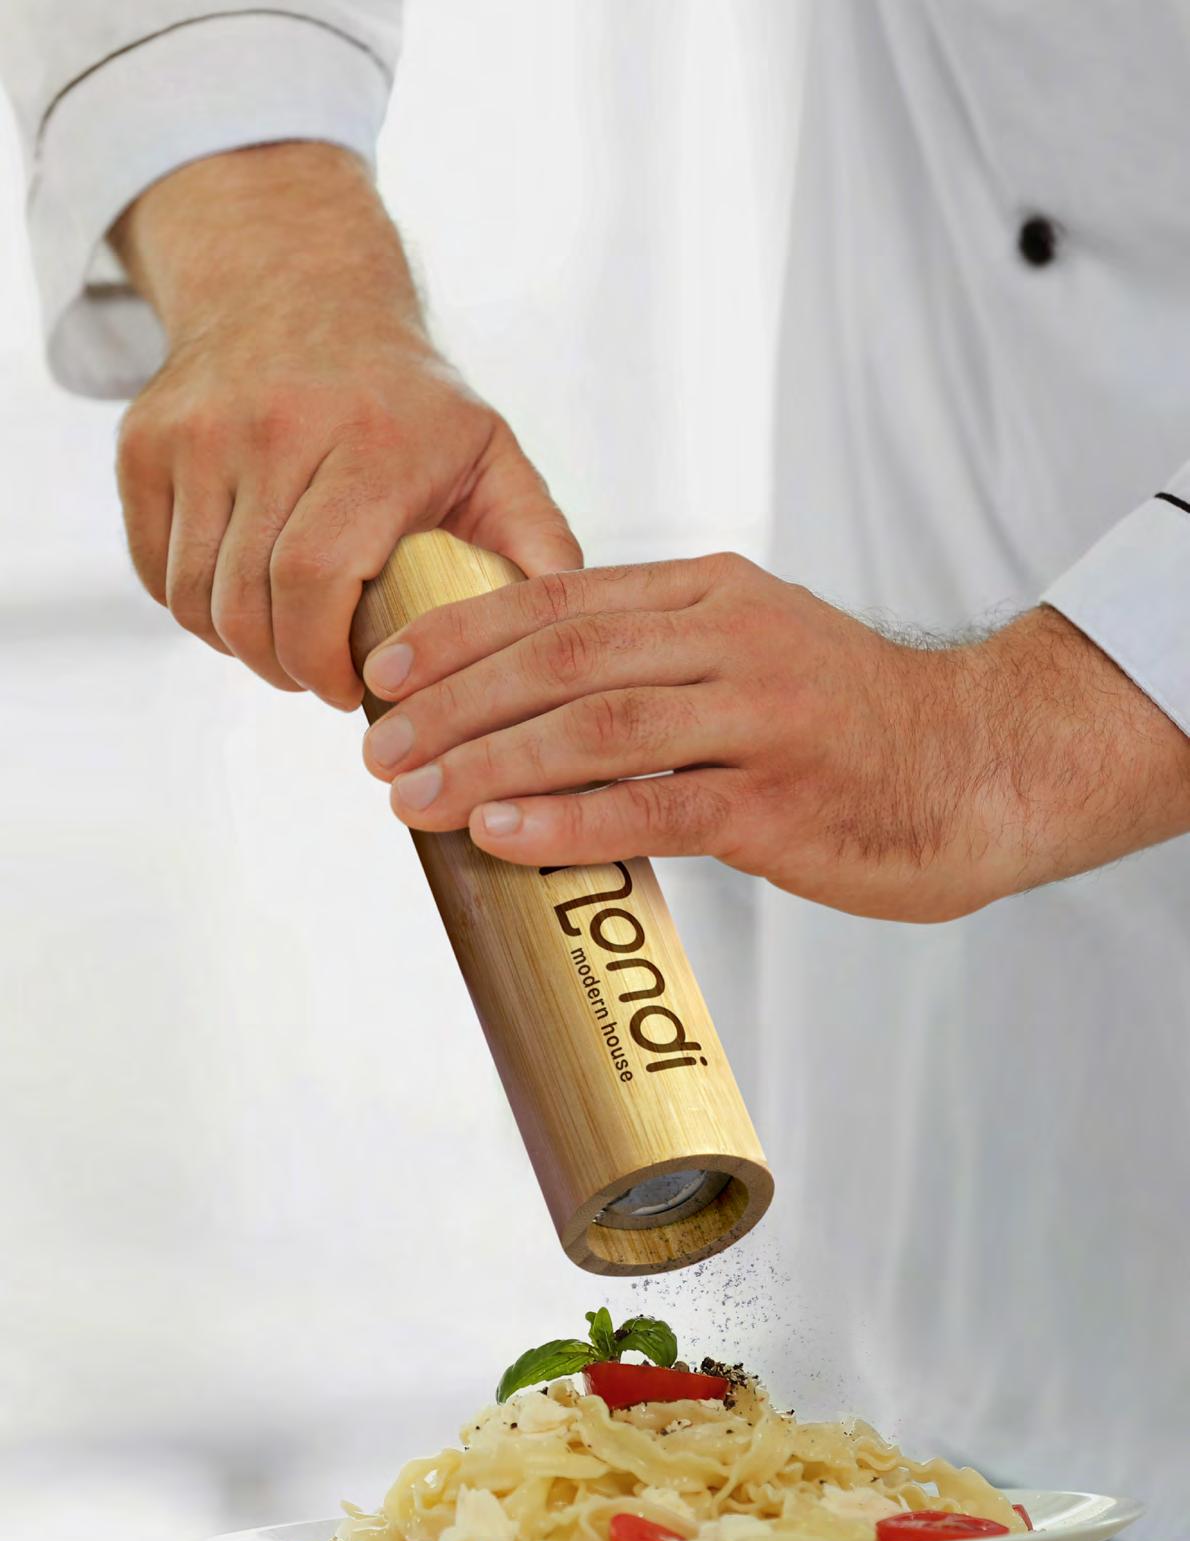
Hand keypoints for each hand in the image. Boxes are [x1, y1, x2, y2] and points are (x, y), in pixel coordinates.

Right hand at [112, 143, 578, 709]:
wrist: (301, 289)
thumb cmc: (413, 404)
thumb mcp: (493, 457)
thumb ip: (537, 549)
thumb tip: (571, 644)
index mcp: (370, 440)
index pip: (316, 580)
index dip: (323, 660)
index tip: (353, 691)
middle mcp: (272, 425)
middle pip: (249, 602)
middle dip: (285, 668)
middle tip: (321, 681)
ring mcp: (197, 430)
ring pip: (194, 596)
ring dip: (238, 646)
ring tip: (286, 648)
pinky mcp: (144, 441)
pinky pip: (153, 569)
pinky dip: (192, 608)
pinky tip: (243, 604)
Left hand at [359, 552, 1189, 920]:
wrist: (983, 764)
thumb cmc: (851, 722)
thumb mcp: (755, 649)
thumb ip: (658, 656)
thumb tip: (530, 700)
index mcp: (713, 593)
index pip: (560, 598)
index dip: (462, 634)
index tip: (385, 671)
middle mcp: (733, 638)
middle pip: (562, 658)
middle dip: (455, 703)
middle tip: (375, 747)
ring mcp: (763, 717)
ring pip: (597, 727)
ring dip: (489, 761)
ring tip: (409, 795)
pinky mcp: (785, 802)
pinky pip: (657, 807)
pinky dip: (569, 820)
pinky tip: (499, 833)